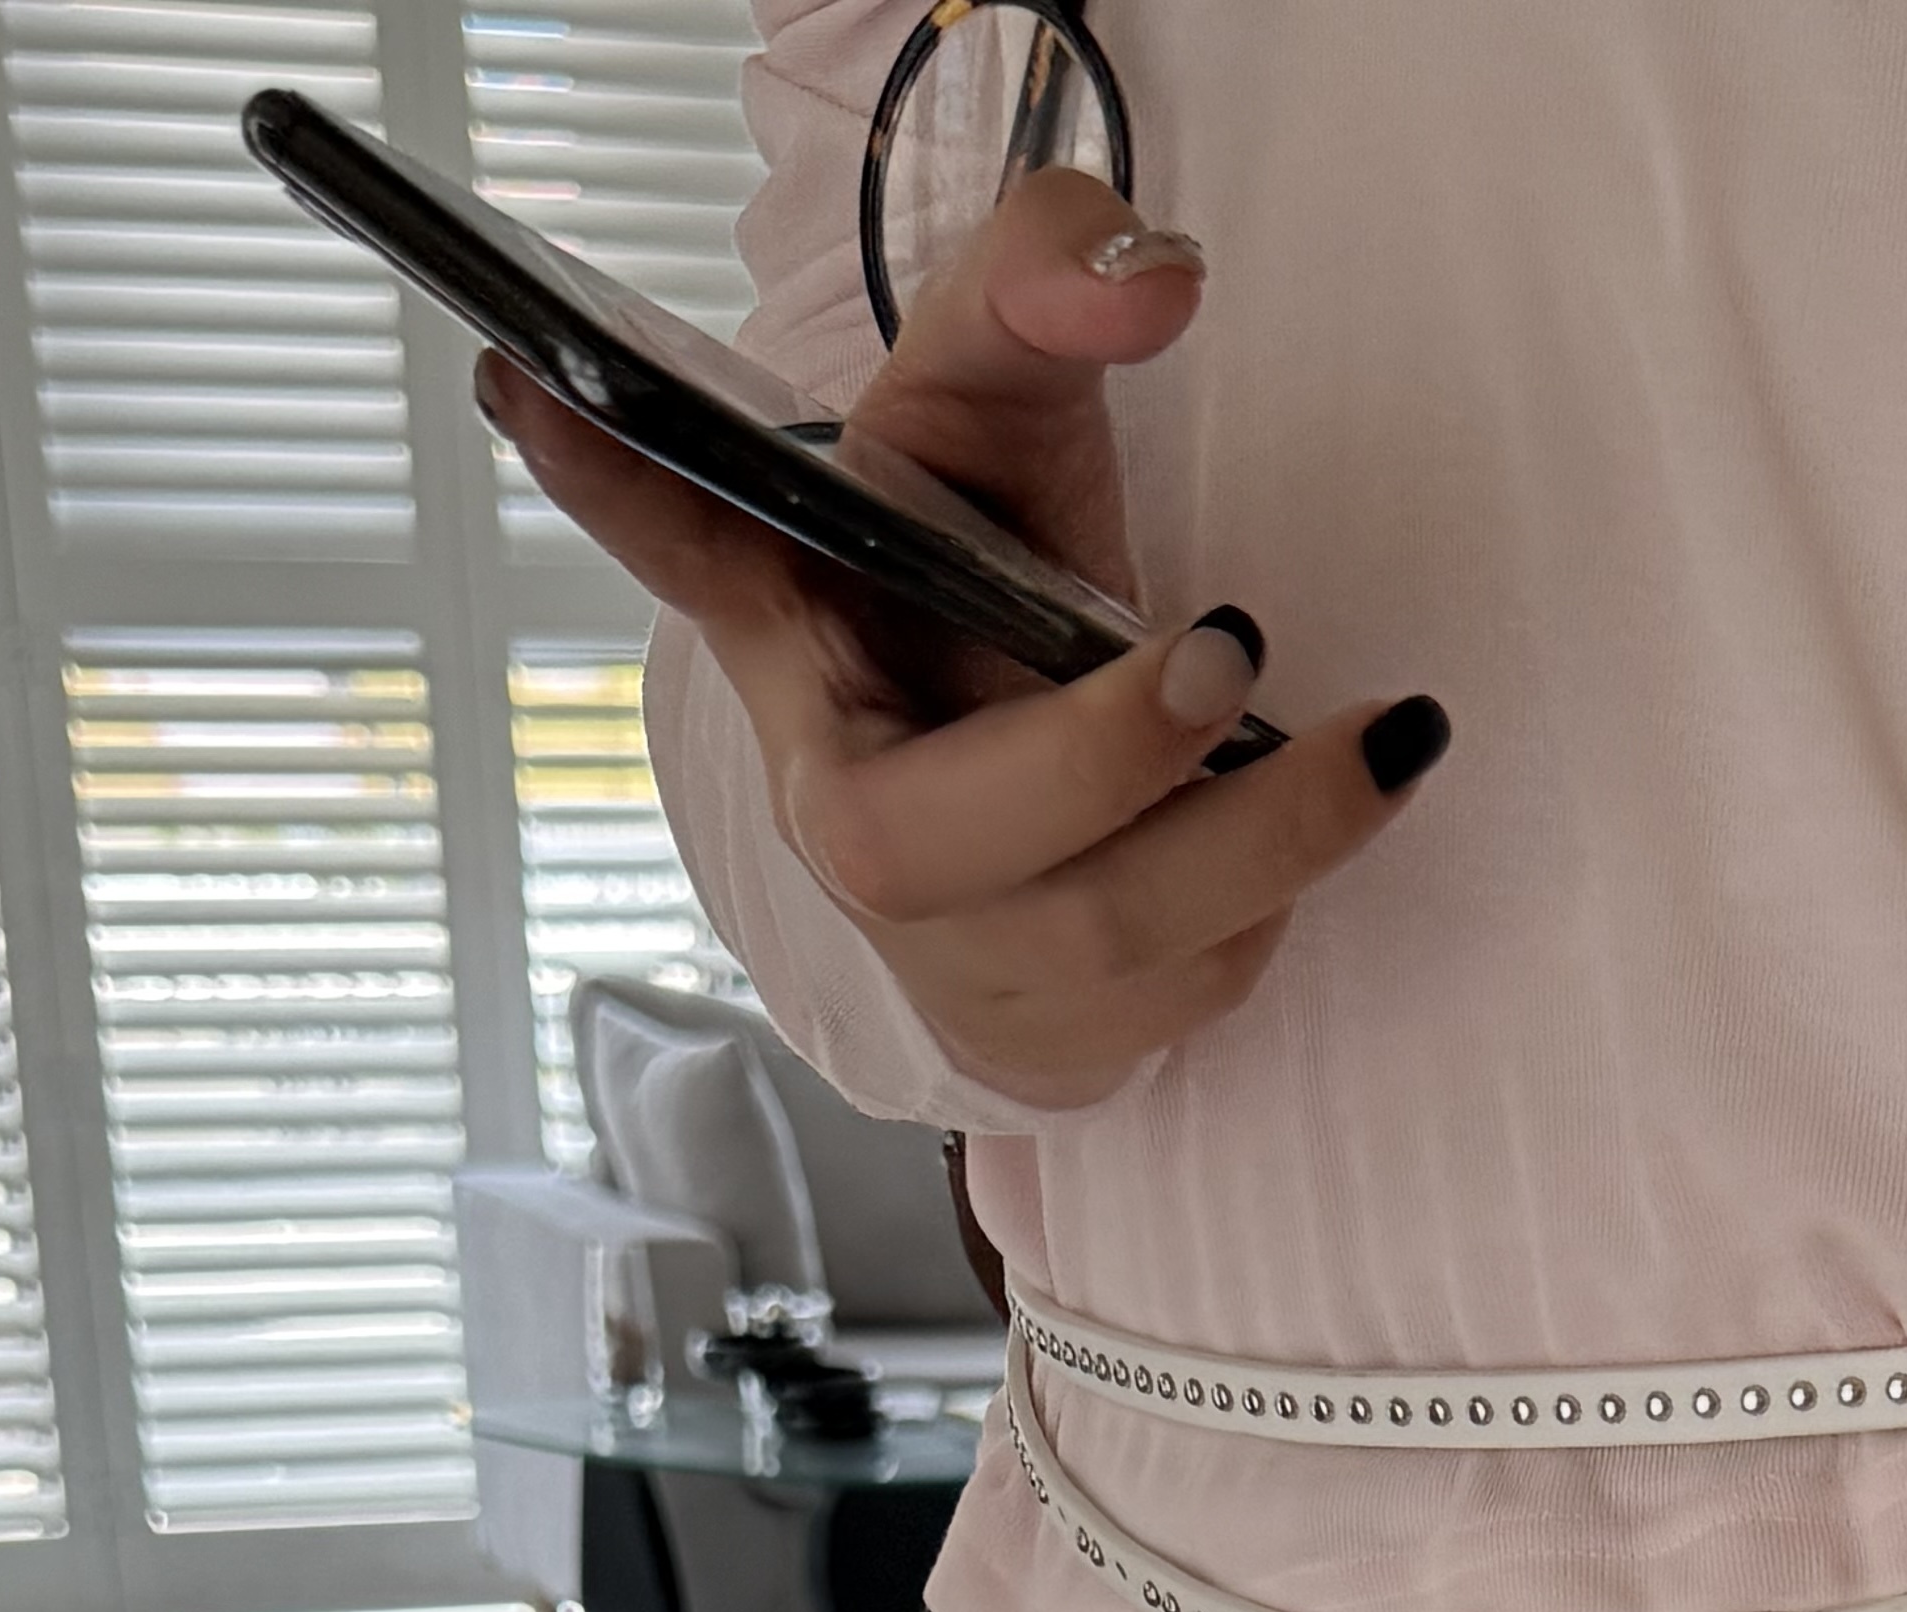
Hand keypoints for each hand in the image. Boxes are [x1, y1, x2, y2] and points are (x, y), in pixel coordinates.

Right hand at [478, 168, 1446, 1112]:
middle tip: (1221, 648)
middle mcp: (846, 819)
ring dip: (1260, 839)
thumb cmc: (995, 595)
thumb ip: (1048, 294)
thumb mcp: (1004, 421)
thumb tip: (1138, 267)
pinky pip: (1182, 997)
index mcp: (802, 653)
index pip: (686, 551)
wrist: (1071, 796)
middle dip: (1087, 759)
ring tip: (1386, 737)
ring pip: (1090, 943)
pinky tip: (1294, 824)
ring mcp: (944, 957)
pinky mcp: (1051, 1049)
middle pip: (906, 845)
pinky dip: (1271, 905)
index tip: (521, 378)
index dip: (606, 484)